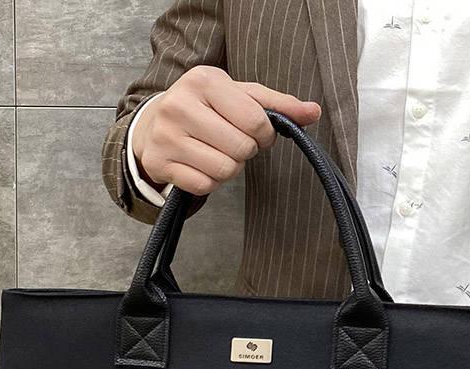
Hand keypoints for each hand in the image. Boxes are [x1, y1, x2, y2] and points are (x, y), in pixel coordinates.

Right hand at [132, 66, 321, 196]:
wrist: (154, 123)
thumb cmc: (207, 108)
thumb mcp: (241, 96)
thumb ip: (279, 105)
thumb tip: (315, 112)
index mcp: (204, 80)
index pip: (256, 121)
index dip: (265, 134)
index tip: (255, 131)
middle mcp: (180, 105)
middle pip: (242, 149)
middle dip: (245, 151)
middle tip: (233, 142)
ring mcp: (166, 136)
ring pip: (224, 170)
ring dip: (230, 168)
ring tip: (217, 153)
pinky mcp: (159, 163)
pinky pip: (204, 186)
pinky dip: (211, 182)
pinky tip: (201, 165)